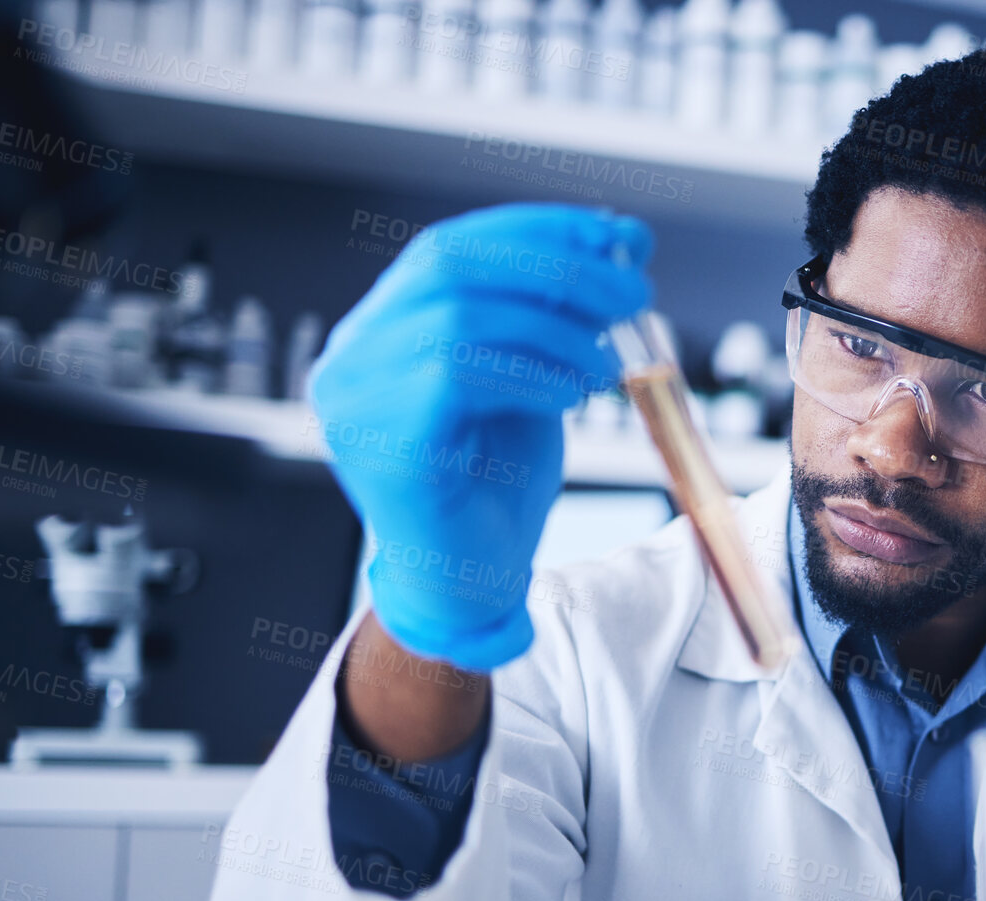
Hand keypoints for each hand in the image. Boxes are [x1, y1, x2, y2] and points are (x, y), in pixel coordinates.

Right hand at [311, 202, 652, 669]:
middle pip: (450, 266)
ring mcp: (354, 399)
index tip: (619, 234)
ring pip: (457, 319)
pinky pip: (455, 378)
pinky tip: (572, 395)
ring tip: (608, 364)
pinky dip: (529, 376)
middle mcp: (352, 355)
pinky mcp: (379, 444)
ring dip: (554, 330)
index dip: (539, 230)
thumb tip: (622, 240)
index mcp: (382, 329)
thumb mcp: (531, 379)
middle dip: (556, 268)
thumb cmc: (494, 486)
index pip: (451, 247)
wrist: (466, 585)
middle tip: (633, 292)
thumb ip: (555, 316)